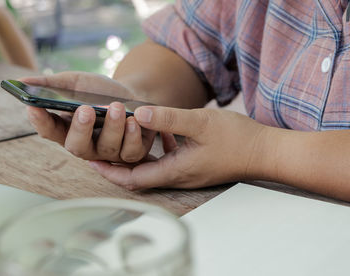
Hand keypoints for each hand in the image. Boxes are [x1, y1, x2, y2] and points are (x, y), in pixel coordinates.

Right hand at [23, 72, 156, 162]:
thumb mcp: (76, 82)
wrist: (131, 94)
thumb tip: (22, 83)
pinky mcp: (131, 153)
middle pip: (76, 147)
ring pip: (106, 149)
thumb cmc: (98, 90)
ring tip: (116, 106)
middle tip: (84, 109)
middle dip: (80, 129)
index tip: (32, 106)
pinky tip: (133, 119)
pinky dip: (133, 136)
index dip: (40, 121)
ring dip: (112, 127)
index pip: (48, 131)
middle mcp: (85, 145)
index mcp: (67, 129)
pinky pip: (131, 152)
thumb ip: (51, 84)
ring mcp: (108, 152)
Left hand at [88, 106, 267, 189]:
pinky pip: (169, 160)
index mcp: (175, 171)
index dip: (110, 172)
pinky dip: (158, 148)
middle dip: (117, 164)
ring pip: (153, 167)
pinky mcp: (196, 165)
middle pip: (139, 176)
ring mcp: (188, 172)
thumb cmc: (237, 139)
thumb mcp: (200, 122)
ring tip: (122, 138)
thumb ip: (168, 118)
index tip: (91, 161)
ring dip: (136, 155)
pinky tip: (160, 131)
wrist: (265, 152)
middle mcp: (178, 176)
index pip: (133, 179)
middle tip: (100, 150)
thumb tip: (138, 114)